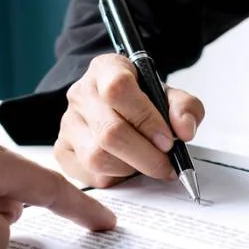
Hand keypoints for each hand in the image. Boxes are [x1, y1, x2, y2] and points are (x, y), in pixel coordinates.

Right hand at [53, 54, 205, 186]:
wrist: (118, 109)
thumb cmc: (143, 102)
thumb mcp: (169, 96)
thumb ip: (186, 108)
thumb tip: (184, 130)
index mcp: (106, 69)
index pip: (118, 89)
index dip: (146, 119)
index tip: (168, 140)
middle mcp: (81, 94)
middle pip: (109, 132)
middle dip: (146, 157)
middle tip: (166, 166)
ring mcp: (68, 123)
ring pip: (97, 158)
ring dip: (131, 169)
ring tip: (146, 164)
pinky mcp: (62, 150)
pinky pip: (89, 175)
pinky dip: (114, 179)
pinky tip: (126, 169)